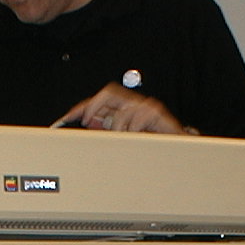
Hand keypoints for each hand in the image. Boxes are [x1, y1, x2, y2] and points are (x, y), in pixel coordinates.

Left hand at [52, 83, 189, 134]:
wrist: (176, 152)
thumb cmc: (150, 145)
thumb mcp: (122, 140)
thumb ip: (106, 131)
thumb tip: (89, 124)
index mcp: (124, 109)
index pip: (100, 100)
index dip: (82, 106)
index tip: (68, 116)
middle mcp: (134, 104)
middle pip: (109, 92)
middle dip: (94, 105)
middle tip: (87, 120)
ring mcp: (145, 107)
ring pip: (121, 108)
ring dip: (116, 126)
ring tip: (120, 137)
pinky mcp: (156, 112)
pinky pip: (136, 117)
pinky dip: (132, 129)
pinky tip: (135, 137)